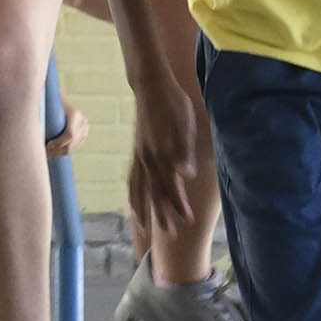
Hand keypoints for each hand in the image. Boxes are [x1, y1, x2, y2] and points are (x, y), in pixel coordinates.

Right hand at [124, 97, 214, 269]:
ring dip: (142, 209)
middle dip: (163, 214)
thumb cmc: (173, 103)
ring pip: (139, 189)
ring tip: (144, 229)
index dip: (179, 204)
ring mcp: (139, 156)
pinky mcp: (136, 153)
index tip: (188, 221)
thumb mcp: (185, 123)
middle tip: (171, 235)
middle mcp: (147, 159)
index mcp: (161, 153)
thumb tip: (187, 176)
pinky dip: (132, 194)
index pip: (171, 186)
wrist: (150, 86)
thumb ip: (185, 151)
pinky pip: (131, 179)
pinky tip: (133, 204)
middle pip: (154, 192)